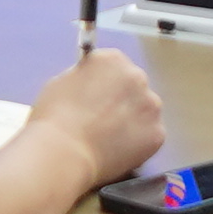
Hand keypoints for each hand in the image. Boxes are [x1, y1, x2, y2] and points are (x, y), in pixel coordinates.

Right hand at [29, 44, 167, 184]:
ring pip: (145, 111)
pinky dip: (138, 143)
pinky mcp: (158, 134)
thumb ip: (85, 77)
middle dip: (122, 100)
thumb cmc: (54, 117)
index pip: (115, 66)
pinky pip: (149, 136)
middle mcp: (138, 77)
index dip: (104, 84)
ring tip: (110, 139)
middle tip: (103, 120)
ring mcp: (151, 106)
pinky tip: (118, 151)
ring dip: (133, 120)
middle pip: (134, 86)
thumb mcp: (63, 82)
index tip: (96, 99)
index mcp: (113, 59)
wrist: (64, 153)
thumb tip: (92, 84)